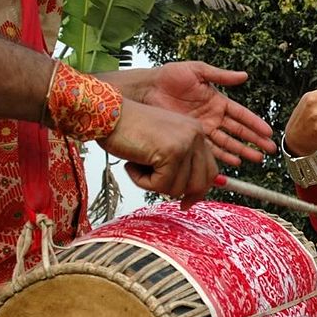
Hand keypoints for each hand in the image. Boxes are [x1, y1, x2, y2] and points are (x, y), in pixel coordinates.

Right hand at [97, 99, 217, 209]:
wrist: (106, 114)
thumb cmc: (128, 129)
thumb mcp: (162, 145)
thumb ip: (180, 164)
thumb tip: (190, 194)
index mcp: (196, 132)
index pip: (210, 171)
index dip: (198, 191)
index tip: (186, 202)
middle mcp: (196, 135)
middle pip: (199, 183)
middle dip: (176, 191)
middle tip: (155, 185)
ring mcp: (185, 143)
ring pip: (178, 188)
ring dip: (153, 184)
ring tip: (138, 164)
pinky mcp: (171, 152)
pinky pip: (161, 185)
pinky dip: (142, 181)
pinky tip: (132, 164)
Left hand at [142, 61, 275, 165]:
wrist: (147, 90)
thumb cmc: (169, 77)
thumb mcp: (198, 71)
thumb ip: (221, 75)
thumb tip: (244, 76)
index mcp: (217, 101)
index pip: (241, 114)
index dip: (255, 123)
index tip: (268, 132)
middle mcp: (213, 117)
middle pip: (239, 131)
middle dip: (254, 141)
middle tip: (269, 150)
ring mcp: (203, 129)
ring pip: (228, 143)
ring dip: (243, 151)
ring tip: (257, 159)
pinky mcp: (192, 138)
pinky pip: (211, 149)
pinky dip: (223, 156)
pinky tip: (235, 163)